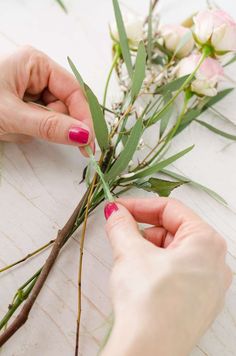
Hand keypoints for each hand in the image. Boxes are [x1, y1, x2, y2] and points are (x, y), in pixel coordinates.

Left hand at [0, 46, 93, 155]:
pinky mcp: (22, 102)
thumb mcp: (12, 115)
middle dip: (49, 123)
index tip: (88, 143)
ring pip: (50, 116)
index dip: (83, 117)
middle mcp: (35, 72)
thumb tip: (83, 136)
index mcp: (35, 63)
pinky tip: (7, 127)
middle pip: (63, 105)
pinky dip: (25, 129)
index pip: (73, 91)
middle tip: (32, 132)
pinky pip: (36, 121)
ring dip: (33, 128)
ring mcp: (28, 88)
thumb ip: (49, 126)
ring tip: (9, 126)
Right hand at [102, 198, 231, 355]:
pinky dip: (157, 267)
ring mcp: (209, 285)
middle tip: (119, 232)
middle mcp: (215, 262)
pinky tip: (140, 277)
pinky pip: (178, 272)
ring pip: (174, 252)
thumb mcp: (130, 252)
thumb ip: (121, 225)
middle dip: (143, 230)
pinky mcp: (198, 303)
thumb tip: (115, 211)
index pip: (171, 209)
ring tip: (128, 260)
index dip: (140, 205)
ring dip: (148, 249)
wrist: (148, 350)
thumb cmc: (148, 301)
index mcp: (207, 242)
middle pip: (173, 230)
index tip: (118, 208)